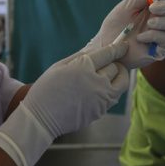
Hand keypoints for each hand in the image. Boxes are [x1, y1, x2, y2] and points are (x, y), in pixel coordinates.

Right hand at [0, 42, 128, 165]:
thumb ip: (79, 56)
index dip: (118, 48)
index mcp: (84, 68)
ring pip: (121, 84)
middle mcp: (97, 83)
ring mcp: (101, 99)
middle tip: (109, 62)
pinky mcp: (101, 111)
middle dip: (114, 63)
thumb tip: (95, 50)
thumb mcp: (59, 66)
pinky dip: (110, 91)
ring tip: (110, 75)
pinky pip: (112, 98)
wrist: (41, 119)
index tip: (123, 46)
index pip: (109, 54)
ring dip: (118, 77)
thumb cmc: (46, 90)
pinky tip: (99, 90)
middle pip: (117, 68)